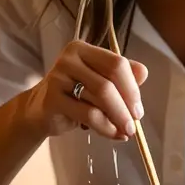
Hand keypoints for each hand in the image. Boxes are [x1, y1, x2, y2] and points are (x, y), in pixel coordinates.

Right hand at [23, 39, 147, 140]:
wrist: (40, 110)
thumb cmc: (74, 94)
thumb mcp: (100, 82)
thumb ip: (122, 76)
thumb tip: (143, 73)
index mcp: (83, 49)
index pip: (116, 64)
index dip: (132, 88)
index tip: (138, 109)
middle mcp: (69, 59)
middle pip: (109, 83)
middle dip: (126, 107)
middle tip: (134, 125)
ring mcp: (58, 77)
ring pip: (100, 100)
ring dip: (118, 120)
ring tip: (125, 132)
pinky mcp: (52, 99)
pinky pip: (88, 115)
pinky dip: (105, 127)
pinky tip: (113, 134)